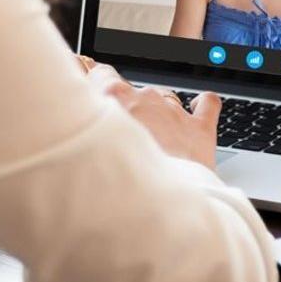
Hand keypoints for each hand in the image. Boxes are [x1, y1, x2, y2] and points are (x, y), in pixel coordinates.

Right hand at [76, 55, 220, 169]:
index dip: (96, 83)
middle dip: (127, 109)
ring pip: (163, 99)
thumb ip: (83, 126)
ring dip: (157, 114)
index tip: (92, 93)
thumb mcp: (86, 149)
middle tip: (120, 135)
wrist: (159, 208)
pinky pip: (206, 103)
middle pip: (132, 91)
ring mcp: (173, 111)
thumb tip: (74, 120)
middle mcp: (144, 98)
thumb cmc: (119, 183)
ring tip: (151, 143)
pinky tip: (195, 109)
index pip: (100, 73)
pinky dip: (201, 105)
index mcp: (113, 97)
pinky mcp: (199, 127)